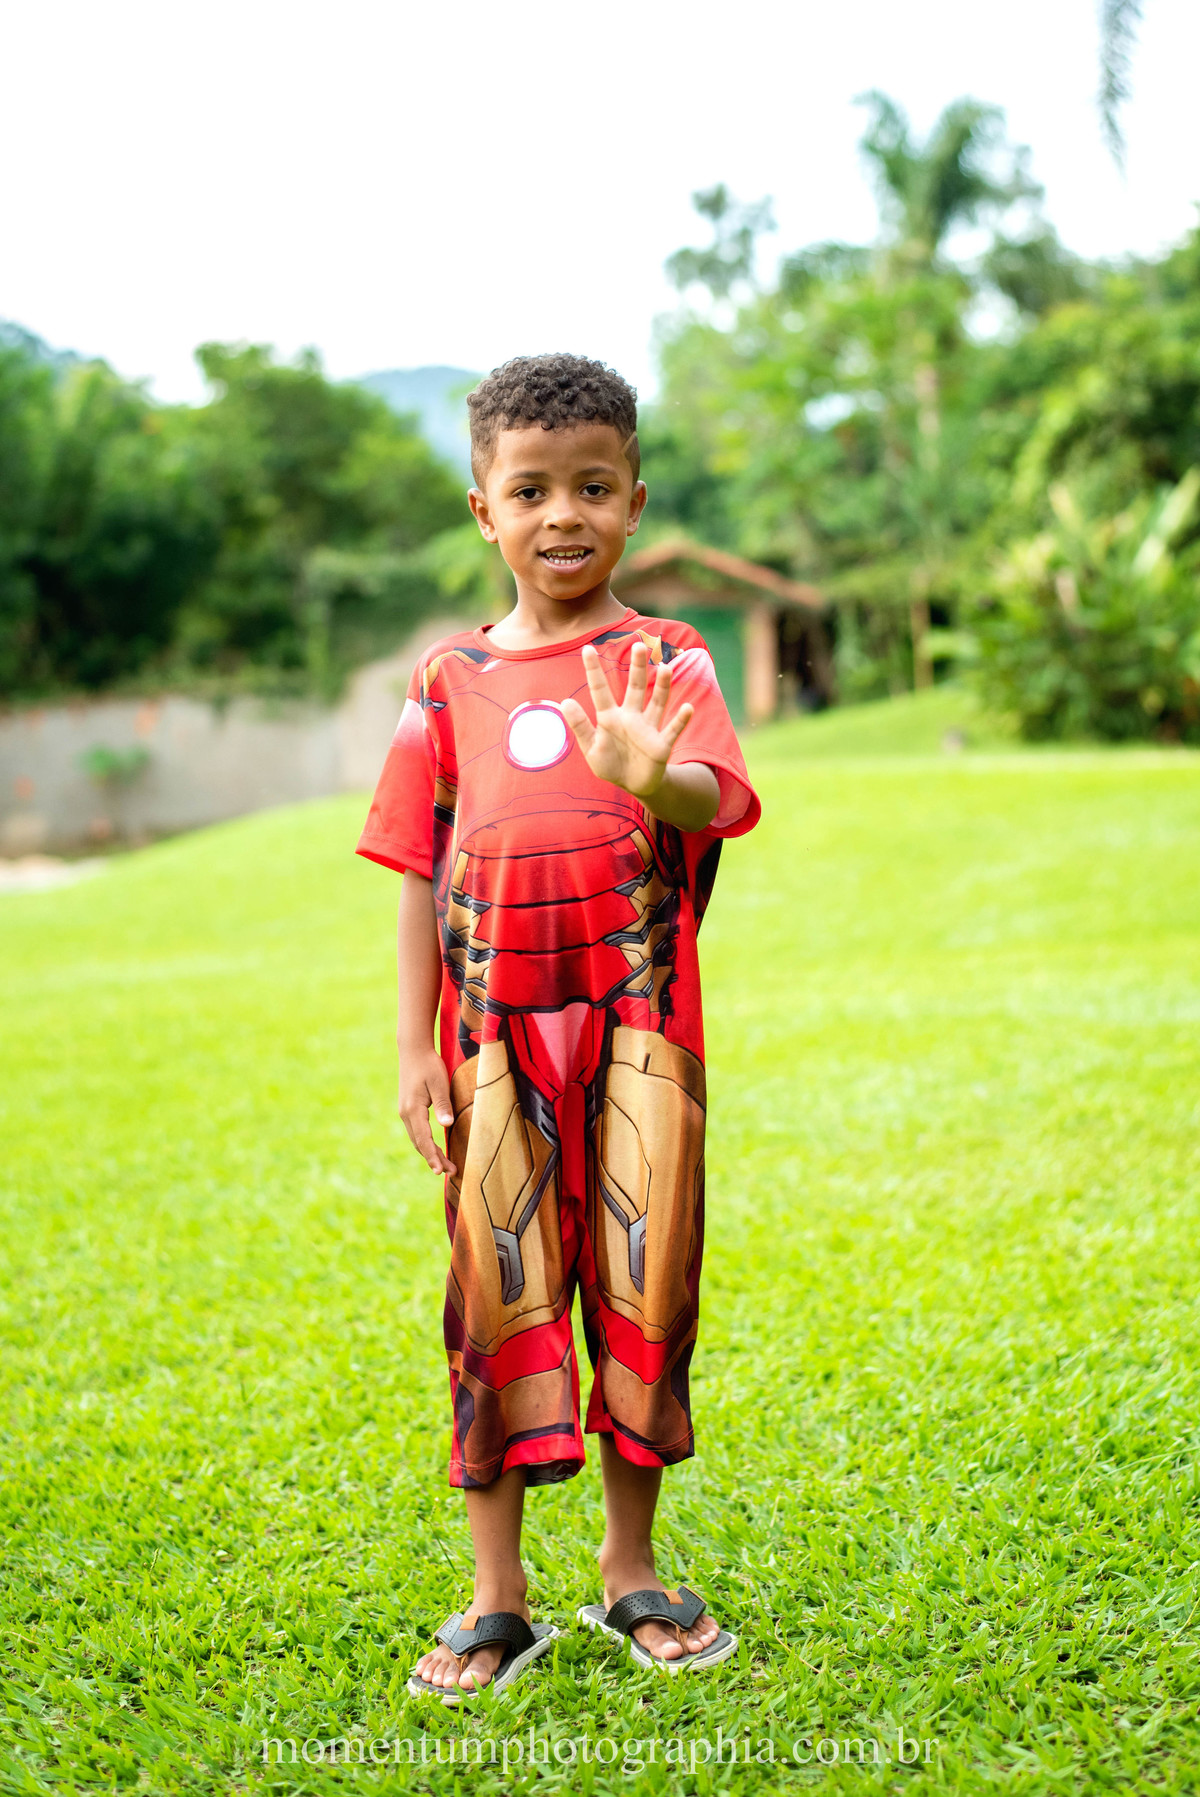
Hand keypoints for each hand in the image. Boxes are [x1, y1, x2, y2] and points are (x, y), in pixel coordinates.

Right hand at [397, 1046, 456, 1175]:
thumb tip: (447, 1124)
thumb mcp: (439, 1083)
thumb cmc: (429, 1065)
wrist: (413, 1050)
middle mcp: (406, 1114)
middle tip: (451, 1171)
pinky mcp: (408, 1109)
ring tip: (445, 1165)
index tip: (441, 1170)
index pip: (424, 1139)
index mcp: (413, 1109)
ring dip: (429, 1153)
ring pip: (417, 1139)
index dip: (433, 1156)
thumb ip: (443, 1104)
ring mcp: (405, 1112)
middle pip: (419, 1144)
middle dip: (434, 1159)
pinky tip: (434, 1148)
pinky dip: (425, 1143)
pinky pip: (416, 1132)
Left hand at [561, 641, 693, 802]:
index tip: (587, 649)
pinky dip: (681, 720)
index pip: (600, 690)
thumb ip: (580, 726)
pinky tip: (687, 708)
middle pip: (635, 687)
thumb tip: (565, 702)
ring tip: (665, 667)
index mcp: (609, 717)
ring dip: (662, 686)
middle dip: (638, 668)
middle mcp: (631, 717)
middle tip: (639, 646)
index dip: (593, 671)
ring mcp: (648, 729)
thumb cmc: (610, 764)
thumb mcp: (590, 748)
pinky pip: (672, 730)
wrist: (633, 785)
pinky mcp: (661, 744)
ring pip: (657, 703)